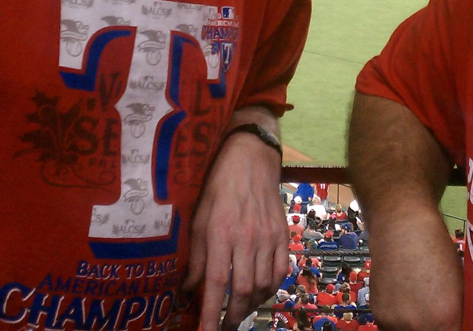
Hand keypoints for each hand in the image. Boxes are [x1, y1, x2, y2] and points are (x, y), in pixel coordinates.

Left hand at [185, 128, 287, 330]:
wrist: (251, 159)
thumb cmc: (218, 186)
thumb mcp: (198, 218)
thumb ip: (195, 256)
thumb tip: (189, 288)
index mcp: (221, 234)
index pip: (215, 284)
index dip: (210, 313)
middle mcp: (246, 239)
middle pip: (243, 291)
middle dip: (233, 316)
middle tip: (223, 327)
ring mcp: (268, 238)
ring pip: (263, 285)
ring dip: (251, 305)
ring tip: (239, 312)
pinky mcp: (283, 235)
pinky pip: (280, 271)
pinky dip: (270, 288)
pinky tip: (260, 292)